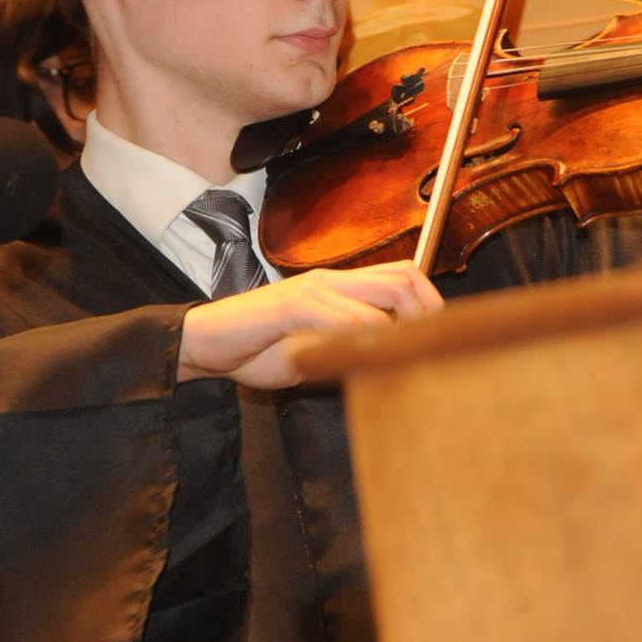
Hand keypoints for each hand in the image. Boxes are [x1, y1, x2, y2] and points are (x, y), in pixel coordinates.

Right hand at [178, 261, 442, 389]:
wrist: (203, 344)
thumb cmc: (254, 349)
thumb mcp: (311, 353)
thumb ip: (345, 350)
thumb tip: (385, 365)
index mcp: (337, 287)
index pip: (401, 275)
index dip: (429, 302)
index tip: (438, 338)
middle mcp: (330, 280)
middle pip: (402, 278)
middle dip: (428, 313)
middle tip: (431, 348)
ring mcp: (312, 289)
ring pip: (380, 292)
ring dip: (403, 325)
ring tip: (408, 354)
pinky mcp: (291, 305)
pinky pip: (340, 315)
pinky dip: (363, 333)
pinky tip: (368, 354)